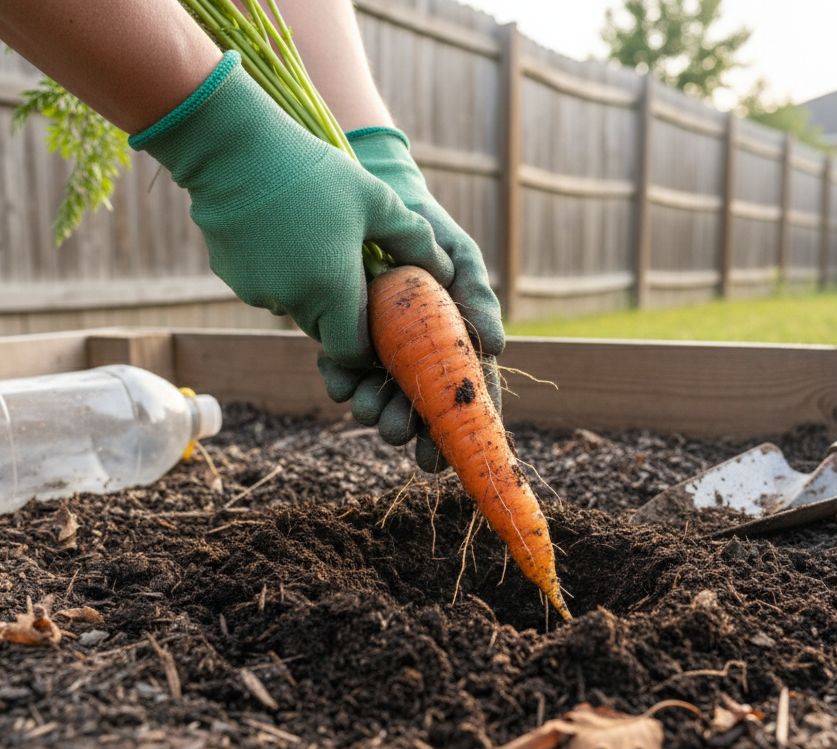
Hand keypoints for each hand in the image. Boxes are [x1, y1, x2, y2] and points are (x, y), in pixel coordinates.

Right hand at [130, 52, 451, 371]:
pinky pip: (266, 287)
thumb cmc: (314, 172)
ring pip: (295, 307)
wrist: (233, 147)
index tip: (378, 318)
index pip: (352, 351)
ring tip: (317, 237)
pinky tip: (283, 230)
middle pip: (325, 329)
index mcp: (331, 292)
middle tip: (352, 267)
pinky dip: (280, 272)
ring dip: (310, 288)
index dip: (367, 344)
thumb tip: (445, 271)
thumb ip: (414, 241)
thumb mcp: (377, 200)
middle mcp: (292, 303)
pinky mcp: (231, 278)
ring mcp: (256, 292)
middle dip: (342, 310)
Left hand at [319, 127, 505, 471]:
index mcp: (457, 343)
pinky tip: (338, 377)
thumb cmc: (428, 230)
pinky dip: (340, 379)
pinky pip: (343, 372)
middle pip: (422, 408)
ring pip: (380, 398)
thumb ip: (477, 298)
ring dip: (374, 411)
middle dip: (410, 427)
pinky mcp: (344, 338)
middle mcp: (420, 355)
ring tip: (366, 407)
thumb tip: (498, 346)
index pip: (468, 395)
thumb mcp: (460, 258)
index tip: (444, 459)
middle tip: (398, 431)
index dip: (460, 430)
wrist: (371, 201)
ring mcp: (381, 351)